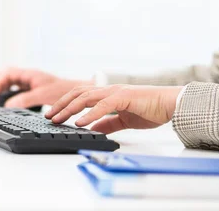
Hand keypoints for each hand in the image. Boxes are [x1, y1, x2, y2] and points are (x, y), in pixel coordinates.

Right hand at [0, 67, 92, 108]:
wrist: (78, 91)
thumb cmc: (63, 91)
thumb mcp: (41, 96)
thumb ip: (24, 100)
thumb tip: (7, 105)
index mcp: (30, 74)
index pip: (8, 74)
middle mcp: (30, 75)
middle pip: (8, 73)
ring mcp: (33, 80)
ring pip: (12, 78)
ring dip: (2, 83)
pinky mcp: (36, 87)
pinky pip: (18, 84)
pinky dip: (9, 88)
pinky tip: (7, 95)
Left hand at [45, 84, 182, 133]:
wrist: (170, 104)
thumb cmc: (151, 109)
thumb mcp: (124, 119)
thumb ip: (109, 123)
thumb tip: (93, 128)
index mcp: (108, 94)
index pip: (81, 95)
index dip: (65, 103)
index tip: (53, 113)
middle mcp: (109, 90)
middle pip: (78, 93)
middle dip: (61, 104)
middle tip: (49, 116)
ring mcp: (115, 92)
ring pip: (86, 97)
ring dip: (70, 108)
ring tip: (58, 118)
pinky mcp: (124, 98)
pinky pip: (103, 106)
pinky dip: (89, 114)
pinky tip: (80, 122)